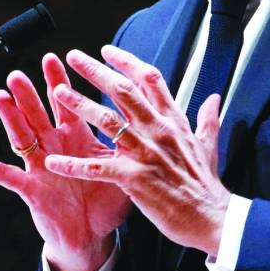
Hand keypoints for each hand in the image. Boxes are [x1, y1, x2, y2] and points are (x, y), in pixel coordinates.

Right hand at [0, 53, 131, 270]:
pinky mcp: (33, 191)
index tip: (54, 57)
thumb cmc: (104, 198)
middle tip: (18, 73)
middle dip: (28, 92)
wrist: (92, 235)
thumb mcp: (117, 162)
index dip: (58, 80)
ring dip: (11, 118)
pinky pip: (13, 180)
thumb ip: (126, 137)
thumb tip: (147, 110)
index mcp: (75, 136)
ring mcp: (40, 167)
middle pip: (38, 113)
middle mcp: (54, 146)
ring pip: (22, 137)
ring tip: (0, 98)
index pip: (66, 102)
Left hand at [44, 45, 230, 256]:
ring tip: (59, 92)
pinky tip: (54, 162)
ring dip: (81, 105)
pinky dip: (74, 165)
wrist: (212, 220)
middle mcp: (159, 131)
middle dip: (96, 71)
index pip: (149, 80)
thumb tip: (215, 98)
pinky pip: (99, 168)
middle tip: (74, 56)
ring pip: (108, 121)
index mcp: (174, 121)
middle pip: (124, 91)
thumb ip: (208, 119)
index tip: (107, 50)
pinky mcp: (135, 179)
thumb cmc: (206, 187)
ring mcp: (146, 153)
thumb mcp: (209, 146)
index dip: (127, 62)